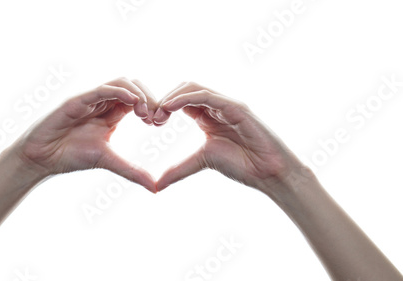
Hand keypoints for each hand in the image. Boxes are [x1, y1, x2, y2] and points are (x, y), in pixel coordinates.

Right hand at [10, 78, 157, 191]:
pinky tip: (133, 102)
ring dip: (137, 93)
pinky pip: (101, 90)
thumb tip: (155, 188)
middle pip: (133, 86)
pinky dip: (119, 92)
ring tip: (145, 112)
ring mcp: (90, 100)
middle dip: (149, 97)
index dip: (153, 106)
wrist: (42, 159)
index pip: (138, 99)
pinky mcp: (77, 101)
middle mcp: (103, 103)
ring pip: (120, 83)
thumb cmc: (71, 156)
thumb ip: (131, 171)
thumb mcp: (108, 161)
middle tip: (156, 117)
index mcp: (112, 113)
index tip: (160, 123)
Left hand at [155, 82, 308, 194]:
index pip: (181, 101)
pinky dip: (186, 98)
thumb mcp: (202, 162)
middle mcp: (216, 106)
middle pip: (185, 89)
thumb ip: (179, 169)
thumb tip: (157, 185)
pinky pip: (207, 96)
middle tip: (153, 118)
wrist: (269, 173)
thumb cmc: (242, 165)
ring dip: (173, 97)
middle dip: (165, 99)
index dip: (163, 107)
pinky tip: (171, 107)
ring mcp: (227, 104)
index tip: (151, 122)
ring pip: (194, 88)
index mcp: (207, 116)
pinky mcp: (236, 107)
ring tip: (159, 113)